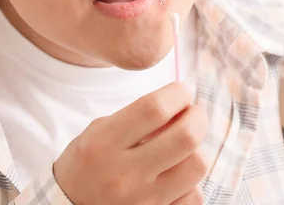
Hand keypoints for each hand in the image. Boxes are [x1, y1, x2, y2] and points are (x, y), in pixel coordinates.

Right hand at [53, 82, 208, 204]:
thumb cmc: (86, 164)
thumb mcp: (98, 132)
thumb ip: (135, 118)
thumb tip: (179, 105)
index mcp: (103, 144)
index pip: (153, 110)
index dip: (176, 94)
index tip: (182, 90)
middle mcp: (124, 174)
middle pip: (184, 137)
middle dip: (196, 117)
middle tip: (192, 113)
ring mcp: (143, 200)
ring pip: (196, 166)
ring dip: (195, 149)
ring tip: (182, 146)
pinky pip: (194, 194)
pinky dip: (190, 180)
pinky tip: (175, 173)